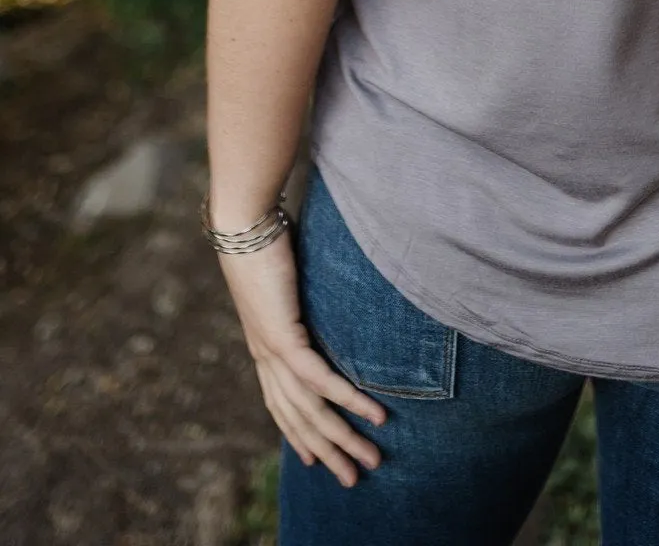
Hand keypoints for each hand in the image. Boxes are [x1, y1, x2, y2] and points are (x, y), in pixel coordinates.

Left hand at [218, 232, 385, 486]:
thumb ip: (301, 295)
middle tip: (354, 478)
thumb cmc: (264, 239)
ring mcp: (272, 350)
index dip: (298, 434)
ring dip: (343, 437)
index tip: (316, 460)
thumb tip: (321, 291)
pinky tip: (372, 413)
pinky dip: (347, 398)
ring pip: (310, 409)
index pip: (280, 405)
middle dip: (328, 451)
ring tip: (371, 457)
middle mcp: (264, 356)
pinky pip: (319, 378)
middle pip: (298, 419)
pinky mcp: (283, 336)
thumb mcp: (286, 277)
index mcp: (263, 345)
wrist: (243, 223)